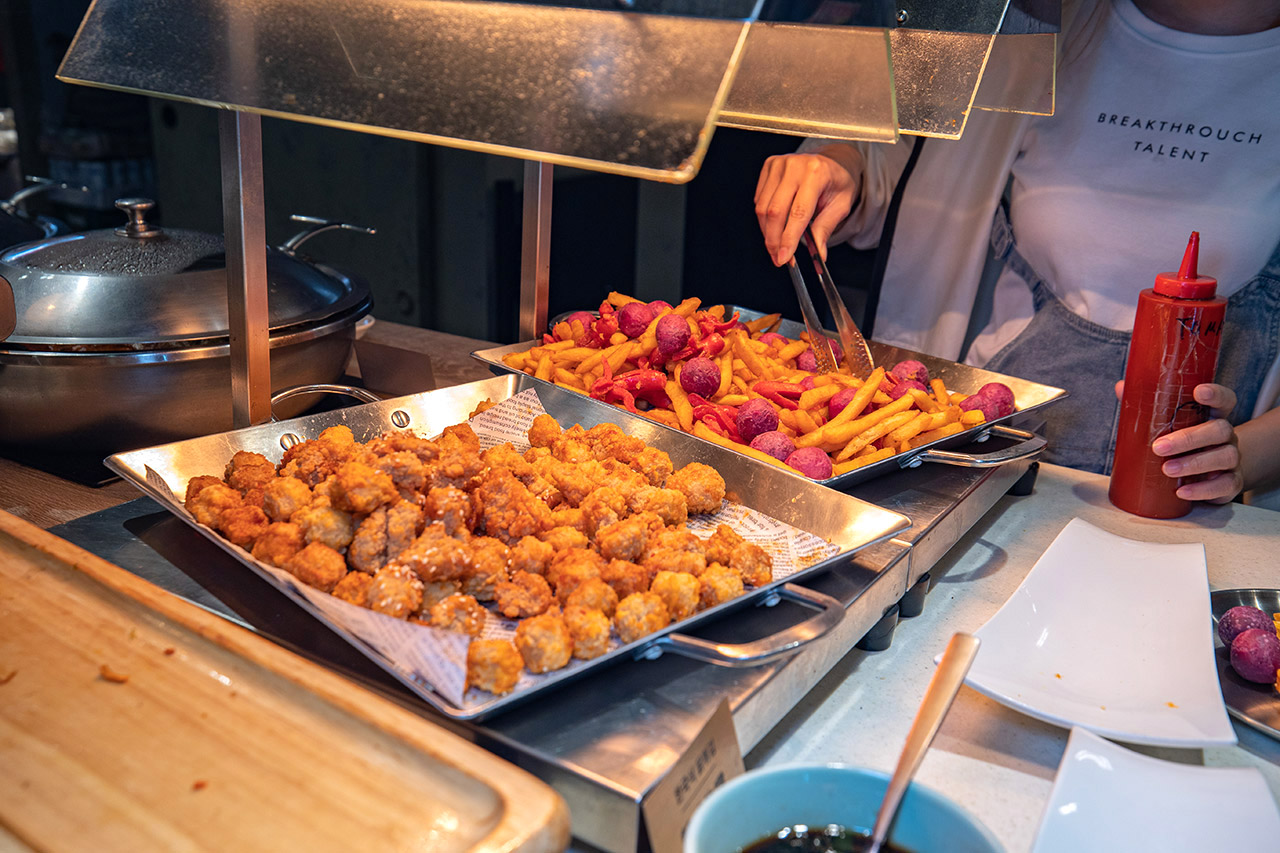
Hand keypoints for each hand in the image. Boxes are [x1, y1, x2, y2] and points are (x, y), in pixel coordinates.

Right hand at [754, 148, 859, 266]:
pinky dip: (765, 219)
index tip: (784, 258)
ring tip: (777, 246)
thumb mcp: (841, 206)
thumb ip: (825, 229)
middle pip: (775, 211)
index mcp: (816, 173)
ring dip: (768, 233)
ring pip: (762, 208)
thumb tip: (818, 254)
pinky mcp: (768, 166)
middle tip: (779, 258)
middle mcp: (795, 165)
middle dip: (774, 240)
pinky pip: (759, 200)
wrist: (832, 162)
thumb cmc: (837, 182)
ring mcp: (779, 164)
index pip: (798, 212)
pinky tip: (775, 226)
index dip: (788, 238)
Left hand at [1115, 381, 1242, 502]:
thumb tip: (1121, 387)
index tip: (1198, 391)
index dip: (1216, 394)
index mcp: (1212, 417)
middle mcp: (1226, 436)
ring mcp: (1232, 459)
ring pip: (1224, 457)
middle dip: (1189, 438)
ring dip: (1194, 464)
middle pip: (1220, 429)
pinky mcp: (1231, 483)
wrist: (1210, 473)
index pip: (1225, 400)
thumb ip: (1147, 406)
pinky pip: (1224, 485)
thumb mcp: (1168, 425)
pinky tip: (1182, 492)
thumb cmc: (1183, 444)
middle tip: (1159, 447)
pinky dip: (1203, 490)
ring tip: (1167, 470)